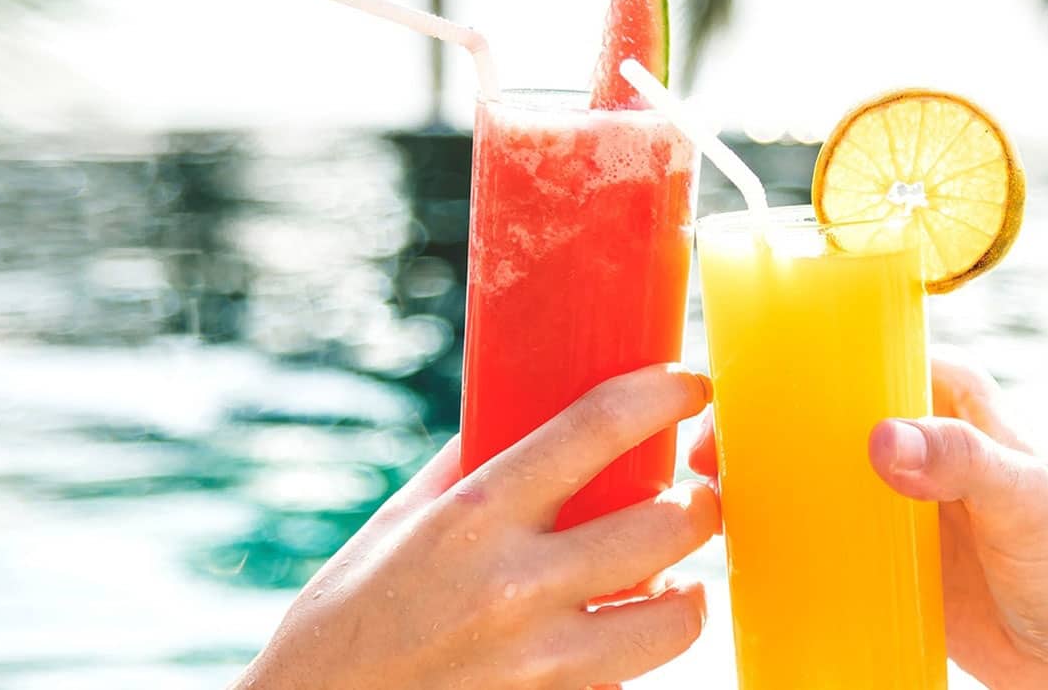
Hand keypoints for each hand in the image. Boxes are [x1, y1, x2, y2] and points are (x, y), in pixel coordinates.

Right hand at [236, 364, 718, 689]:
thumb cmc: (346, 623)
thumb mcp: (397, 526)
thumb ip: (466, 469)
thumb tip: (520, 410)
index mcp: (473, 517)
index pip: (596, 429)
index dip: (662, 394)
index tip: (688, 386)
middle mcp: (513, 587)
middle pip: (667, 525)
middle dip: (701, 505)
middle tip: (694, 499)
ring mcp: (539, 664)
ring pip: (675, 620)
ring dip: (686, 594)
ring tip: (671, 583)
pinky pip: (628, 680)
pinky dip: (632, 658)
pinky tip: (611, 642)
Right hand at [689, 352, 1047, 688]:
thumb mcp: (1027, 499)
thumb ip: (963, 461)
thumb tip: (883, 440)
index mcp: (948, 397)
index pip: (860, 354)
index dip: (795, 359)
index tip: (737, 379)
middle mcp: (916, 437)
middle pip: (819, 414)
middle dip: (759, 425)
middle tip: (707, 450)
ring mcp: (898, 497)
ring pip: (813, 473)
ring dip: (763, 480)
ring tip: (709, 497)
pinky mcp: (888, 553)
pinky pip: (823, 533)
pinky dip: (786, 534)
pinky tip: (747, 548)